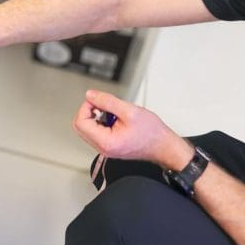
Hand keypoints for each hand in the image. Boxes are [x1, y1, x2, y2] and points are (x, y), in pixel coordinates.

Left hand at [73, 90, 190, 168]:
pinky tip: (115, 118)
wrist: (164, 146)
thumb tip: (90, 95)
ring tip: (113, 112)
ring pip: (88, 128)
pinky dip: (102, 121)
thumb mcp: (130, 111)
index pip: (80, 122)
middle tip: (103, 104)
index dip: (86, 107)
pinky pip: (97, 131)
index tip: (97, 100)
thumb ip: (107, 101)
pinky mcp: (110, 145)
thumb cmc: (152, 133)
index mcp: (106, 142)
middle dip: (89, 111)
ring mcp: (106, 148)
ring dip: (96, 116)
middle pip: (81, 126)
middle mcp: (103, 148)